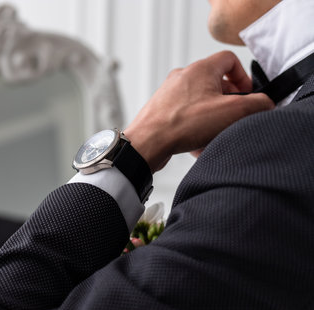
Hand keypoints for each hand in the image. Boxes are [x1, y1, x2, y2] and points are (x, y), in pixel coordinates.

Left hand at [123, 51, 273, 171]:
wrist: (146, 143)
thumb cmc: (181, 124)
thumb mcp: (231, 112)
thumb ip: (257, 104)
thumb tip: (265, 104)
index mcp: (200, 70)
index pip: (229, 60)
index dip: (243, 77)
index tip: (247, 95)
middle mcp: (182, 78)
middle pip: (215, 85)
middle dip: (228, 105)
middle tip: (232, 118)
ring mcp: (169, 95)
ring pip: (201, 105)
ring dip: (212, 122)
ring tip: (214, 137)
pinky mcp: (162, 112)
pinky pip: (186, 119)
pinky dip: (195, 131)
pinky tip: (198, 146)